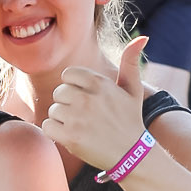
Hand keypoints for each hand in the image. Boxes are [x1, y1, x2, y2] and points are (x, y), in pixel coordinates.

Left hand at [41, 34, 149, 171]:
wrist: (131, 154)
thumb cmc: (130, 120)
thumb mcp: (133, 89)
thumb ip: (131, 62)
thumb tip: (143, 37)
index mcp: (99, 83)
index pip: (68, 75)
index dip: (74, 87)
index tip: (85, 99)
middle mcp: (87, 98)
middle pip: (59, 92)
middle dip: (67, 104)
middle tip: (83, 116)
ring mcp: (77, 118)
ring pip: (53, 110)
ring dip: (62, 120)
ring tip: (80, 127)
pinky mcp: (70, 137)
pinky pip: (48, 126)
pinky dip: (55, 132)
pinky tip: (70, 135)